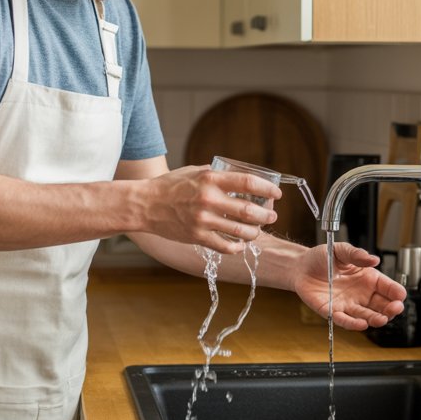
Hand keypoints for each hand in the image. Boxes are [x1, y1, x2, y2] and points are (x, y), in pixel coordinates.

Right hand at [141, 165, 281, 254]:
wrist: (145, 205)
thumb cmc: (170, 186)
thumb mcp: (194, 172)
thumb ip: (216, 176)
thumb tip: (240, 178)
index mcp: (210, 179)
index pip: (248, 182)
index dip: (267, 189)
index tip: (276, 194)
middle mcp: (208, 200)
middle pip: (248, 210)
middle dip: (266, 215)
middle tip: (271, 215)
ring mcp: (203, 221)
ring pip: (240, 231)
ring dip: (255, 232)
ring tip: (258, 230)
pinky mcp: (197, 237)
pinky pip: (225, 246)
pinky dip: (237, 247)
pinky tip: (241, 244)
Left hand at [293, 241, 406, 329]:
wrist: (301, 266)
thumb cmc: (322, 257)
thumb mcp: (340, 250)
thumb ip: (356, 254)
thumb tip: (373, 259)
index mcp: (367, 278)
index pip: (388, 287)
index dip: (396, 292)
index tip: (400, 295)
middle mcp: (361, 294)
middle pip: (382, 305)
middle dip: (391, 309)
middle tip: (395, 309)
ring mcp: (348, 305)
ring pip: (367, 316)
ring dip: (375, 319)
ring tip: (381, 319)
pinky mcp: (333, 312)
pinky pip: (345, 320)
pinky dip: (353, 324)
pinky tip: (361, 324)